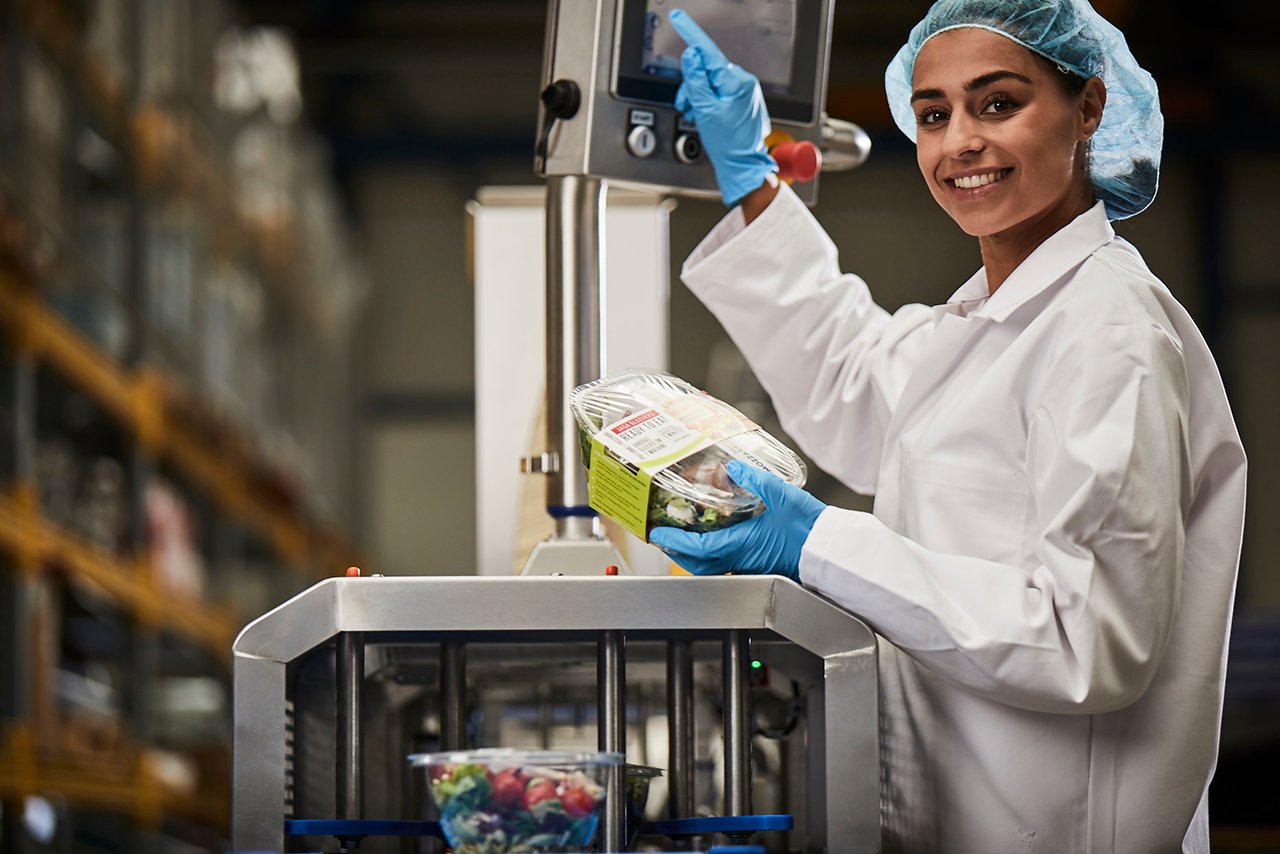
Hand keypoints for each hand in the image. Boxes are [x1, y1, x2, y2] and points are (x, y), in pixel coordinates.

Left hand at [650, 461, 826, 580]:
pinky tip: (715, 537)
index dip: (674, 542)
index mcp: (742, 545)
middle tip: (664, 536)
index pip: (698, 548)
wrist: (830, 549)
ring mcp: (749, 564)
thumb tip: (732, 468)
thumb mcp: (780, 493)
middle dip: (677, 552)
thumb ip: (753, 479)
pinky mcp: (759, 564)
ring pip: (711, 566)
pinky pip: (727, 563)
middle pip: (698, 563)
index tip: (658, 534)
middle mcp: (741, 559)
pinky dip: (712, 553)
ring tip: (684, 537)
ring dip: (693, 554)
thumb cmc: (809, 527)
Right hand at [669, 9, 777, 206]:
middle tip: (686, 104)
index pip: (709, 53)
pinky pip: (719, 93)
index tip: (678, 18)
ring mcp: (745, 92)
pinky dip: (707, 102)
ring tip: (696, 114)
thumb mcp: (705, 109)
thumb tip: (692, 56)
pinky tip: (705, 116)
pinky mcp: (742, 101)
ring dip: (698, 96)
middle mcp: (744, 83)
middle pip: (707, 70)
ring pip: (711, 83)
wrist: (742, 165)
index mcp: (737, 82)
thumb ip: (696, 80)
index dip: (691, 34)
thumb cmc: (727, 143)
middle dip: (692, 86)